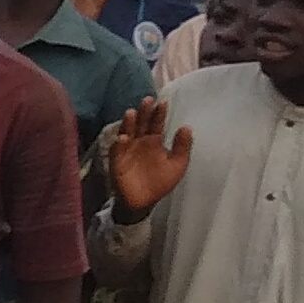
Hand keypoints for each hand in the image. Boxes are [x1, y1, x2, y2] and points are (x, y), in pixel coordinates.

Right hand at [110, 94, 193, 215]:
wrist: (144, 202)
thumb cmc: (160, 182)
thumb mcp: (177, 165)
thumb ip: (183, 147)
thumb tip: (187, 126)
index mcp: (154, 141)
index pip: (156, 123)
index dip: (159, 113)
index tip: (163, 102)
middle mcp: (139, 142)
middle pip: (141, 123)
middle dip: (143, 112)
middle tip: (147, 100)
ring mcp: (127, 150)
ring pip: (127, 133)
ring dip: (128, 123)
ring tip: (131, 113)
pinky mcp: (117, 162)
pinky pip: (117, 152)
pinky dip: (119, 144)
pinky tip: (123, 138)